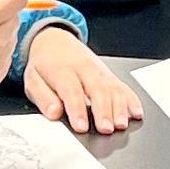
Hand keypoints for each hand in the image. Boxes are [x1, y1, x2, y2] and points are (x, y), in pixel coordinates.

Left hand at [20, 25, 143, 134]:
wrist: (55, 39)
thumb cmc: (44, 64)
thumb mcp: (33, 80)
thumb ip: (43, 97)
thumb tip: (53, 113)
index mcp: (62, 70)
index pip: (71, 91)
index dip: (77, 109)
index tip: (82, 126)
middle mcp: (84, 69)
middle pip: (97, 89)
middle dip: (103, 110)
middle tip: (106, 129)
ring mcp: (99, 70)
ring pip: (113, 88)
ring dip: (119, 107)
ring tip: (121, 124)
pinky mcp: (109, 74)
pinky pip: (123, 86)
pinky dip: (132, 99)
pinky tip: (136, 112)